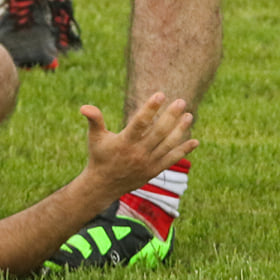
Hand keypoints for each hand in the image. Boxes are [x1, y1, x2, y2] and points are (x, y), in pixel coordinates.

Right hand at [80, 93, 196, 196]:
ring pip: (168, 145)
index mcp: (124, 143)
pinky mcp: (154, 171)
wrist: (103, 186)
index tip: (161, 94)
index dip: (150, 108)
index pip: (140, 123)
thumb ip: (94, 120)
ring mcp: (147, 164)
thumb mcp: (95, 138)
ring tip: (189, 115)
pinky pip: (172, 159)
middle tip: (181, 101)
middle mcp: (137, 154)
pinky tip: (195, 141)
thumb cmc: (99, 157)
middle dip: (171, 116)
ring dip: (180, 130)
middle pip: (158, 133)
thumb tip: (84, 106)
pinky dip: (184, 150)